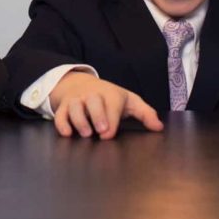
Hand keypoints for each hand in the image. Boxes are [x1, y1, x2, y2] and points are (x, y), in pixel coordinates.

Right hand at [48, 72, 162, 138]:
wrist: (81, 84)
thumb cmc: (109, 97)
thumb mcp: (129, 101)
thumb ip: (145, 113)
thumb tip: (159, 127)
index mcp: (110, 94)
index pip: (111, 104)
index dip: (111, 118)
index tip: (109, 133)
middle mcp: (92, 95)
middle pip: (93, 101)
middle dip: (96, 115)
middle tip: (100, 131)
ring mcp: (77, 100)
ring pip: (74, 106)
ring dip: (79, 120)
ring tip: (85, 134)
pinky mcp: (64, 107)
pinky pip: (60, 114)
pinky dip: (62, 123)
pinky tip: (67, 133)